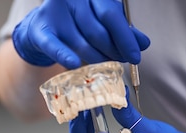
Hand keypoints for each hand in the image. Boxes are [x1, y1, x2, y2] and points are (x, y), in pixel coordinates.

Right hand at [13, 0, 150, 68]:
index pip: (111, 15)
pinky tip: (74, 63)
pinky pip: (54, 46)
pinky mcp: (41, 30)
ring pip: (82, 42)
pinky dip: (65, 55)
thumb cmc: (78, 23)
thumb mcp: (103, 23)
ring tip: (104, 66)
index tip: (135, 55)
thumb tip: (143, 43)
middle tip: (121, 62)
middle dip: (113, 50)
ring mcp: (55, 13)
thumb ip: (122, 31)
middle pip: (97, 30)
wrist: (45, 27)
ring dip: (96, 59)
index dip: (125, 38)